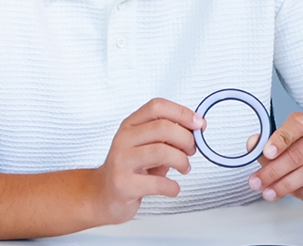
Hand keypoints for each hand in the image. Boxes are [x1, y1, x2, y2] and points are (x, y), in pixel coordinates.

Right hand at [91, 98, 203, 223]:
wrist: (103, 195)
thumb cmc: (130, 169)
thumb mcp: (145, 146)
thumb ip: (167, 137)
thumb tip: (196, 129)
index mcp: (130, 125)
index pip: (157, 107)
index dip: (182, 112)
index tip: (199, 124)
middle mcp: (123, 139)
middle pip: (163, 127)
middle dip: (186, 139)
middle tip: (192, 151)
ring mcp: (122, 161)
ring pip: (162, 152)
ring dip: (182, 161)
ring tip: (184, 168)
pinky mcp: (124, 184)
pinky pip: (158, 183)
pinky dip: (173, 187)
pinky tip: (172, 188)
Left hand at [245, 112, 302, 209]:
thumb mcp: (281, 151)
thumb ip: (265, 147)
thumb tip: (253, 143)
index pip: (297, 124)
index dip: (280, 139)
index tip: (266, 153)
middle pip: (298, 154)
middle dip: (273, 171)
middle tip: (257, 182)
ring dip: (284, 185)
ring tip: (269, 193)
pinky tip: (295, 193)